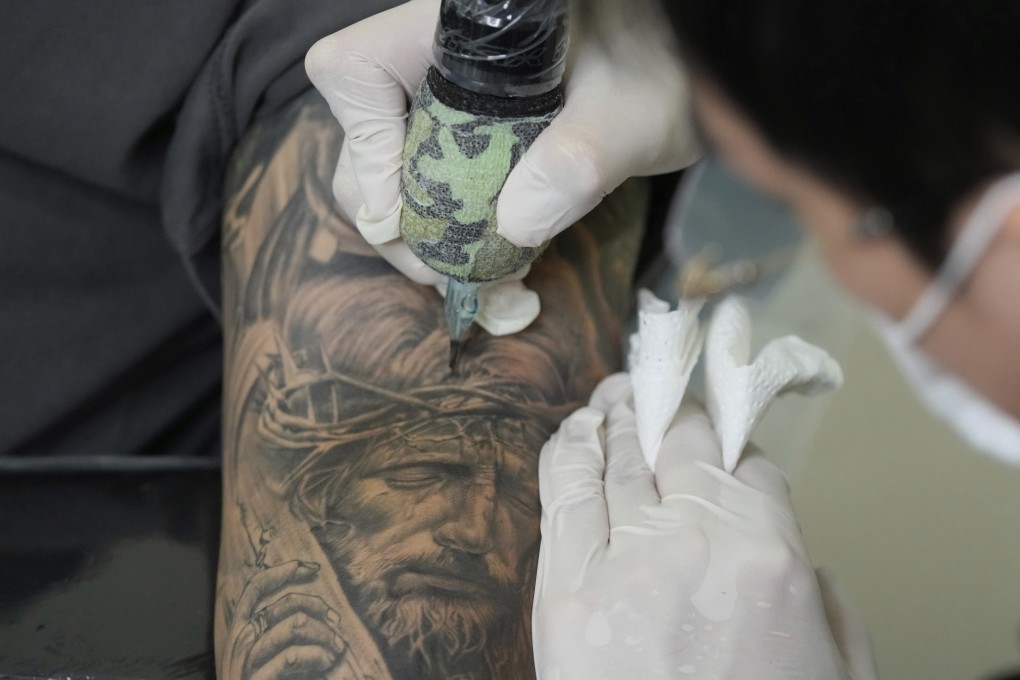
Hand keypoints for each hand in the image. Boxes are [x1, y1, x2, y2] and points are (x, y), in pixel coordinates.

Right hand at [222, 561, 351, 679]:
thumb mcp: (267, 653)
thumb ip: (278, 630)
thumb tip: (315, 611)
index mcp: (240, 629)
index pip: (257, 587)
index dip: (285, 571)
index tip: (313, 568)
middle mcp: (239, 641)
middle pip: (284, 604)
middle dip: (318, 608)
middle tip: (336, 624)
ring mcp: (246, 662)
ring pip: (294, 626)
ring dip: (324, 635)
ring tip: (336, 649)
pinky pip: (292, 656)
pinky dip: (317, 655)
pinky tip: (326, 661)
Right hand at [305, 0, 700, 332]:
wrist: (707, 71)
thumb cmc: (675, 65)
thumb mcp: (636, 112)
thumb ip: (581, 160)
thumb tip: (515, 226)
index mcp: (463, 31)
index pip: (355, 68)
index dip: (363, 143)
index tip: (403, 208)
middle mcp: (445, 63)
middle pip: (368, 136)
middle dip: (394, 214)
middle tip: (441, 272)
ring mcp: (462, 104)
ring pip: (403, 169)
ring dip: (429, 233)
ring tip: (476, 279)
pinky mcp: (486, 138)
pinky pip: (447, 185)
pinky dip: (464, 231)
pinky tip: (502, 262)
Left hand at [533, 374, 876, 679]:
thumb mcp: (839, 668)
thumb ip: (825, 595)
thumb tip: (795, 549)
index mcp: (772, 556)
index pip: (749, 461)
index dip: (735, 441)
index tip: (722, 434)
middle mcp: (695, 542)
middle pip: (680, 441)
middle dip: (674, 410)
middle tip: (663, 391)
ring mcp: (621, 563)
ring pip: (618, 455)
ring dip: (619, 414)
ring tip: (618, 393)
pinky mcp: (562, 591)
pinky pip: (563, 492)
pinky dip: (570, 449)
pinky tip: (578, 429)